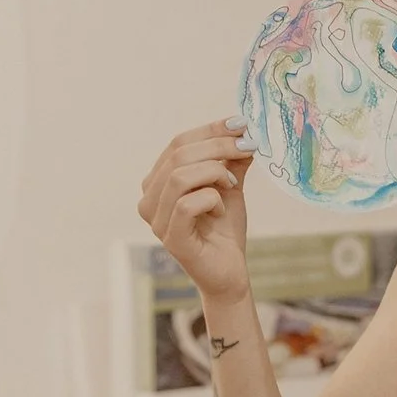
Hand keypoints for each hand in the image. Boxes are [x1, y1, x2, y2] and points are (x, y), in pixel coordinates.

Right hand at [141, 119, 254, 303]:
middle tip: (248, 147)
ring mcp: (156, 220)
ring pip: (179, 175)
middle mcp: (149, 199)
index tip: (241, 124)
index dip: (210, 129)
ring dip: (214, 171)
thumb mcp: (229, 185)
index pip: (178, 142)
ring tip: (232, 183)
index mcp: (158, 182)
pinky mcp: (171, 238)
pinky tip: (221, 208)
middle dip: (218, 145)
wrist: (230, 271)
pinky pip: (187, 204)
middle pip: (179, 154)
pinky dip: (211, 199)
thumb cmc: (224, 230)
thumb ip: (231, 159)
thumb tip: (242, 128)